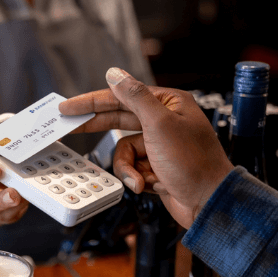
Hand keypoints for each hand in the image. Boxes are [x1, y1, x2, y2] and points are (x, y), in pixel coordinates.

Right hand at [60, 68, 233, 228]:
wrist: (209, 202)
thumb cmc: (193, 162)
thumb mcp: (160, 124)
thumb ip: (134, 97)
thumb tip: (115, 74)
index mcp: (168, 104)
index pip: (122, 96)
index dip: (92, 101)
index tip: (68, 106)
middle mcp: (164, 121)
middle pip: (119, 120)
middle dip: (98, 128)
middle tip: (69, 126)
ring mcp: (159, 146)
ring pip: (124, 150)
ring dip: (128, 167)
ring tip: (140, 179)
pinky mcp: (156, 167)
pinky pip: (132, 168)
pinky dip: (137, 178)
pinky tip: (150, 185)